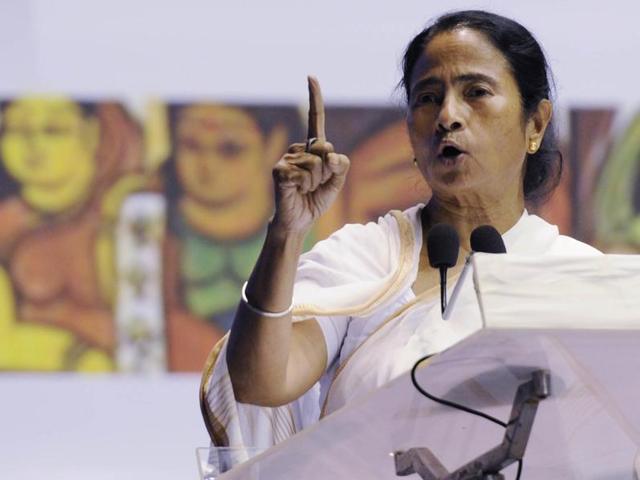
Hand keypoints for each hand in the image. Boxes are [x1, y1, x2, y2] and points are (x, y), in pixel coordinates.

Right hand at [271, 76, 349, 233]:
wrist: (298, 221)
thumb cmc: (315, 200)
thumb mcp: (337, 181)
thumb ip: (341, 164)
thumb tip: (329, 153)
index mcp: (311, 149)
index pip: (315, 120)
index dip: (314, 99)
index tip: (311, 76)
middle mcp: (297, 149)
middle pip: (325, 149)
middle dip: (328, 171)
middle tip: (315, 184)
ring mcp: (286, 159)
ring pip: (316, 164)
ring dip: (316, 182)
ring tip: (305, 189)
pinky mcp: (279, 170)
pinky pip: (304, 174)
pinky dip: (306, 187)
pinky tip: (296, 192)